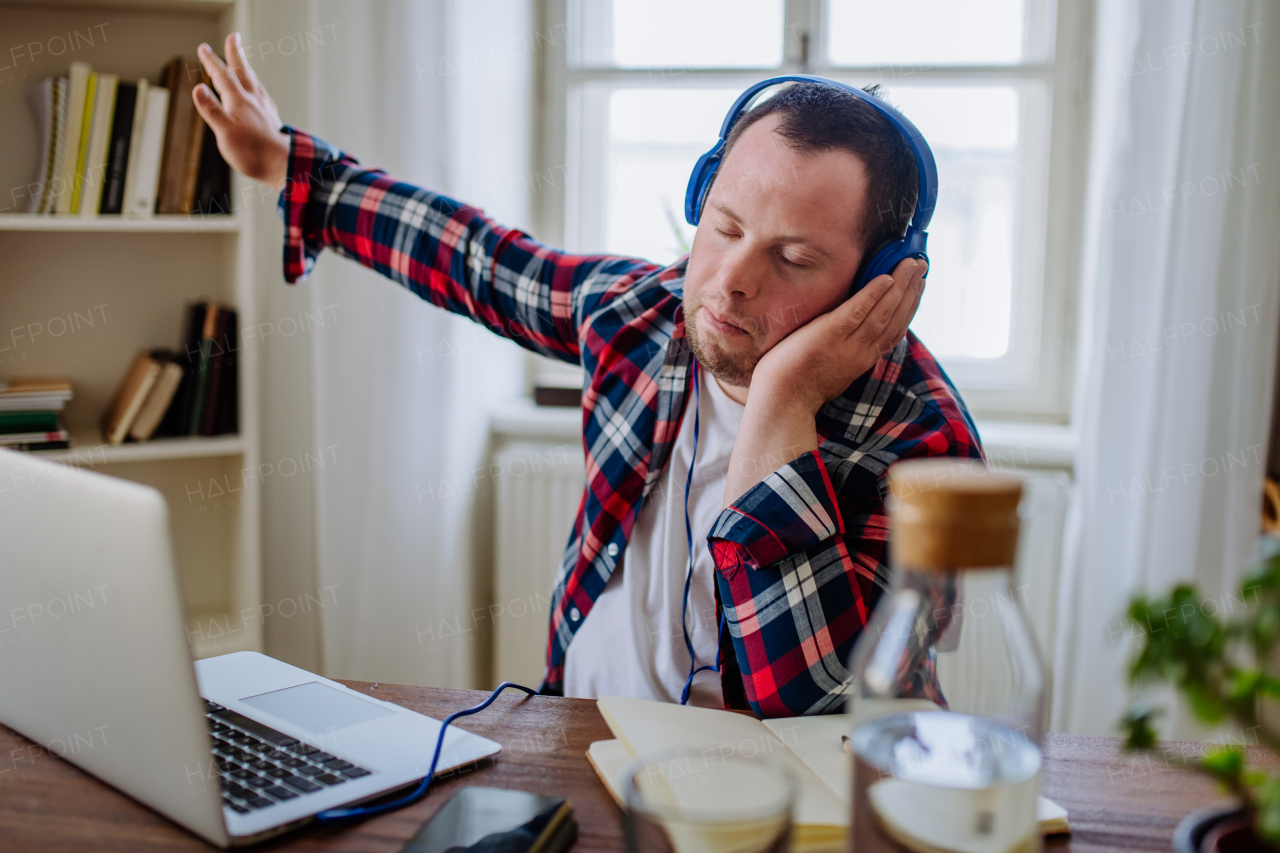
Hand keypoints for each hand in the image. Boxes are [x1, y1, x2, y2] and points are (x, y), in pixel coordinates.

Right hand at [192, 33, 288, 187]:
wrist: (284, 165)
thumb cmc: (254, 153)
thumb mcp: (225, 133)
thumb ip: (211, 110)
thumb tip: (198, 88)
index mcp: (239, 102)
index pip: (222, 76)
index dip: (212, 62)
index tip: (204, 48)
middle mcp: (253, 100)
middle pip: (242, 72)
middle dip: (235, 53)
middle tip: (234, 37)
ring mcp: (264, 109)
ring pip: (254, 82)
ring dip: (246, 68)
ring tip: (243, 62)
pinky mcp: (271, 119)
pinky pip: (262, 95)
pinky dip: (256, 87)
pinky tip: (258, 91)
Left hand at [721, 258, 924, 506]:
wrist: (781, 402)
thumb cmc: (796, 386)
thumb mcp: (831, 370)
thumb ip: (844, 351)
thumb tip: (848, 332)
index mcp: (863, 359)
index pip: (895, 330)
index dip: (909, 306)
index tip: (919, 286)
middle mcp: (862, 353)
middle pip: (895, 318)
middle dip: (912, 290)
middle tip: (921, 265)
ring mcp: (847, 345)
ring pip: (883, 312)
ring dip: (901, 286)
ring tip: (912, 264)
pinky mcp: (829, 335)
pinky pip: (857, 312)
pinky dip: (873, 295)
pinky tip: (886, 278)